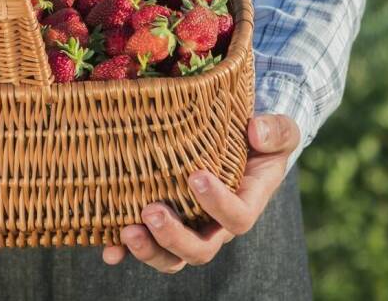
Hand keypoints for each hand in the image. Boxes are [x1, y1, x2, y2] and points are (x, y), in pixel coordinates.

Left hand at [102, 114, 299, 271]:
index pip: (236, 218)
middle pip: (199, 250)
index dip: (218, 205)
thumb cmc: (258, 139)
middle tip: (151, 211)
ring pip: (171, 257)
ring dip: (148, 249)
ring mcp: (187, 228)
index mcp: (245, 204)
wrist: (236, 143)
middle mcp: (214, 225)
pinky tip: (108, 250)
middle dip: (174, 236)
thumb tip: (256, 131)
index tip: (196, 176)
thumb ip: (276, 131)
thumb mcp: (279, 131)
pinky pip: (144, 244)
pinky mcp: (160, 224)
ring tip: (127, 231)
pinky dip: (123, 251)